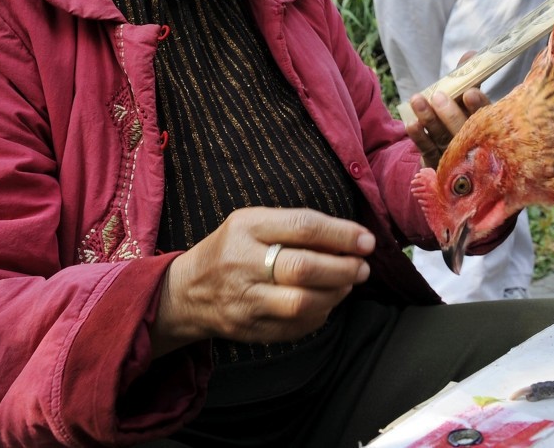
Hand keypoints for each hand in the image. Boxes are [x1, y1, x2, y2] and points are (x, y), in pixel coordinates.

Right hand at [150, 207, 373, 356]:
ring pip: (301, 303)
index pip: (303, 226)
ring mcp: (243, 301)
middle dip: (343, 268)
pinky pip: (295, 327)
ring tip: (347, 284)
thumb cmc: (232, 249)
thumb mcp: (253, 222)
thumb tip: (349, 239)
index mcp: (246, 227)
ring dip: (336, 294)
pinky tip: (326, 302)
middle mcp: (242, 263)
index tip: (366, 241)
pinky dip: (319, 315)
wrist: (186, 293)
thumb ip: (296, 226)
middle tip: (363, 267)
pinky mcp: (248, 330)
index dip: (341, 234)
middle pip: (303, 268)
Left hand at [404, 85, 489, 168]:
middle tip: (438, 95)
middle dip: (450, 114)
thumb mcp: (469, 101)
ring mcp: (456, 157)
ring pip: (443, 138)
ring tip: (417, 100)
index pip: (485, 116)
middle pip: (464, 131)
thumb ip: (469, 78)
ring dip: (429, 119)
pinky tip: (412, 123)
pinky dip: (420, 137)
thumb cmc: (464, 119)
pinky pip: (428, 150)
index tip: (470, 92)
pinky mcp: (438, 164)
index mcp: (486, 126)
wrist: (455, 157)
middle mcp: (474, 144)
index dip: (478, 105)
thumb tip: (468, 55)